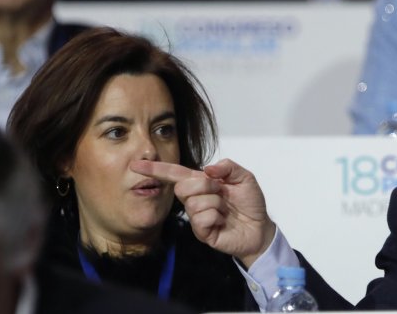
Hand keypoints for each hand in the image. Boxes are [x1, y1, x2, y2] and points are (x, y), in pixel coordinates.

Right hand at [130, 159, 275, 267]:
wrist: (260, 229)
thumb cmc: (250, 203)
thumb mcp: (245, 178)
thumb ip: (228, 167)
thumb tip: (207, 169)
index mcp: (201, 183)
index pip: (174, 174)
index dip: (155, 169)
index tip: (136, 165)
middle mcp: (195, 199)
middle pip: (182, 186)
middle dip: (206, 186)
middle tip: (223, 192)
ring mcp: (196, 217)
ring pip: (195, 203)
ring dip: (216, 203)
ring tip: (226, 209)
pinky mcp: (201, 232)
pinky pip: (202, 219)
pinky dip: (217, 217)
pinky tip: (223, 221)